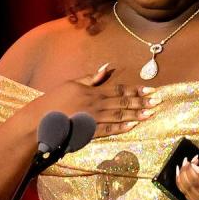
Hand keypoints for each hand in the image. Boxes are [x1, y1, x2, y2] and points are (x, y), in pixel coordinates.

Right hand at [28, 63, 161, 137]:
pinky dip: (121, 128)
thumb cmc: (54, 101)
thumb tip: (107, 67)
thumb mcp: (71, 83)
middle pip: (123, 103)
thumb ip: (91, 77)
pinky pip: (109, 130)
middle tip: (158, 101)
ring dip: (137, 114)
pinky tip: (133, 126)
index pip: (119, 90)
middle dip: (142, 102)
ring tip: (151, 113)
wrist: (40, 120)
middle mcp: (95, 104)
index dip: (136, 90)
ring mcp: (93, 119)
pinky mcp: (89, 132)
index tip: (151, 90)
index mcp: (92, 91)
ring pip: (119, 116)